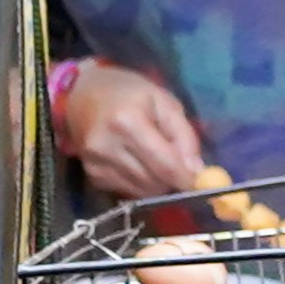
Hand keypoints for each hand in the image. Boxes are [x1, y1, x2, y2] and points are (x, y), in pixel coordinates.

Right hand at [54, 60, 212, 200]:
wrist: (81, 93)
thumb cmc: (128, 92)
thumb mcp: (163, 101)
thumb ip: (184, 135)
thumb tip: (197, 172)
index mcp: (127, 121)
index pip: (165, 165)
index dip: (187, 180)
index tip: (203, 187)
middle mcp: (107, 146)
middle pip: (154, 182)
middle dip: (173, 180)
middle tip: (179, 167)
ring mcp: (96, 163)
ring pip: (142, 191)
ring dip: (157, 182)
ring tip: (154, 158)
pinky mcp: (91, 174)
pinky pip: (127, 190)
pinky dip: (139, 182)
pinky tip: (135, 161)